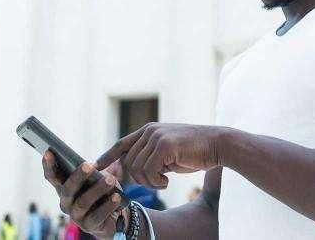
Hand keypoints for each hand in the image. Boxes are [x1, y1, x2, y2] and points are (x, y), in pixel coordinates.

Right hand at [41, 151, 125, 238]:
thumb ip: (89, 173)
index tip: (49, 152)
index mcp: (64, 188)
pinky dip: (107, 206)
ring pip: (82, 202)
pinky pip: (97, 215)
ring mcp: (76, 216)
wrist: (113, 216)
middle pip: (67, 189)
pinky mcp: (88, 226)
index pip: (52, 177)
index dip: (48, 165)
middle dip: (78, 176)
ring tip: (110, 180)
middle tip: (88, 165)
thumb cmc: (101, 192)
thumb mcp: (95, 179)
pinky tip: (116, 197)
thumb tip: (90, 166)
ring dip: (97, 190)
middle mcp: (66, 203)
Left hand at [96, 122, 224, 188]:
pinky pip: (149, 171)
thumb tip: (134, 169)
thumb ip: (151, 156)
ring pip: (137, 168)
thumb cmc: (195, 152)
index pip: (122, 143)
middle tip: (158, 183)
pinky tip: (168, 180)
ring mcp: (156, 136)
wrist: (218, 144)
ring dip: (149, 182)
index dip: (108, 155)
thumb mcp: (168, 153)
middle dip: (140, 179)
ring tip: (164, 181)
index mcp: (149, 131)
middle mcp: (150, 131)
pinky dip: (156, 182)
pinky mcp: (164, 145)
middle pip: (129, 162)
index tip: (96, 165)